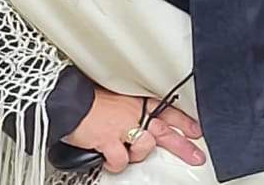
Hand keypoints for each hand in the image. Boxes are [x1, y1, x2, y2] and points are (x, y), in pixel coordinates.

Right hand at [62, 87, 204, 173]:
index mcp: (137, 103)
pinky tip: (110, 161)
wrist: (67, 102)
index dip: (184, 122)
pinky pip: (121, 159)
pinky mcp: (109, 140)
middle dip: (183, 146)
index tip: (196, 130)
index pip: (168, 111)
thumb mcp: (116, 99)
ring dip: (137, 155)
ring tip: (126, 154)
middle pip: (166, 131)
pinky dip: (115, 164)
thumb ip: (130, 111)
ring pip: (146, 147)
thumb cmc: (87, 101)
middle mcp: (134, 114)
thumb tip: (135, 124)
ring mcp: (123, 127)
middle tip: (195, 156)